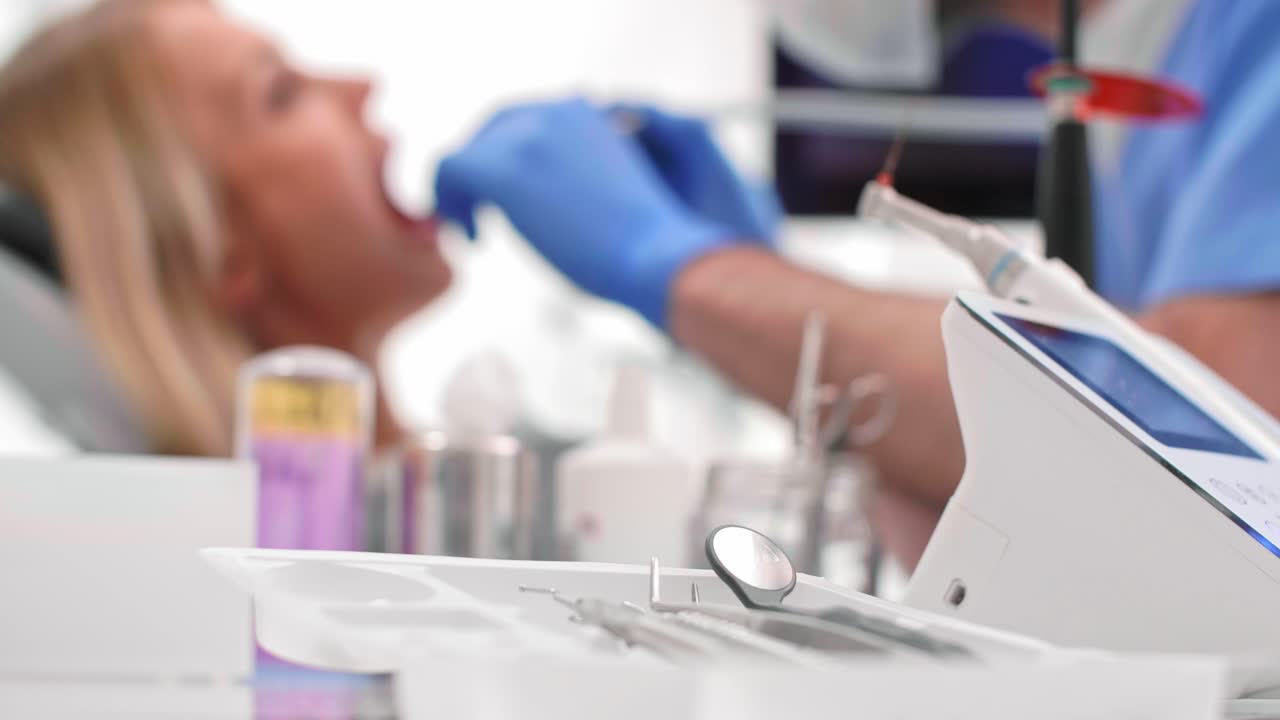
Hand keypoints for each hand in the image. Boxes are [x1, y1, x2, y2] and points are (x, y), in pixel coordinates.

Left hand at [434, 98, 755, 329]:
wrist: (656, 256)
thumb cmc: (643, 244)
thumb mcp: (610, 192)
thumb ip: (577, 176)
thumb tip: (547, 196)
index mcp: (582, 113)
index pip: (519, 120)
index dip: (504, 158)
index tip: (505, 202)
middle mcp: (552, 113)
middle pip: (488, 130)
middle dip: (478, 172)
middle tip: (477, 215)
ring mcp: (526, 137)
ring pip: (465, 152)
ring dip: (461, 191)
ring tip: (472, 230)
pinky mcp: (504, 169)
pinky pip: (447, 170)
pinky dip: (449, 203)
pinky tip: (473, 239)